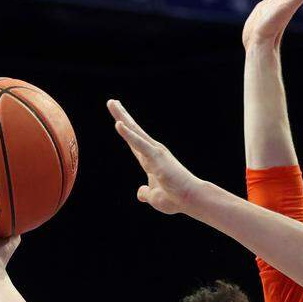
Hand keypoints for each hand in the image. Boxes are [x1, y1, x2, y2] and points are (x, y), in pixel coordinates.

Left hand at [108, 100, 202, 215]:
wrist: (190, 199)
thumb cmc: (175, 199)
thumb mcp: (155, 197)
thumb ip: (146, 193)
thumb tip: (140, 193)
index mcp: (150, 161)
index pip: (134, 143)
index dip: (125, 131)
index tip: (118, 119)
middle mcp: (152, 153)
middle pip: (133, 131)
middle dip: (122, 116)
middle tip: (111, 102)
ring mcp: (155, 153)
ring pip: (135, 132)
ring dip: (122, 117)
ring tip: (112, 103)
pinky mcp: (157, 157)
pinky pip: (139, 143)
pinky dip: (129, 134)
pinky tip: (119, 124)